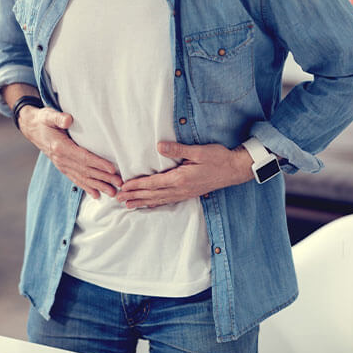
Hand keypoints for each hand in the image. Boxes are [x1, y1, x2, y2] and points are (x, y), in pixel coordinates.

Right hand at [18, 105, 122, 198]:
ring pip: (83, 178)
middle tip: (119, 184)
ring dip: (99, 186)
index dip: (99, 164)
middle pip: (86, 171)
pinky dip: (87, 188)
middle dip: (104, 178)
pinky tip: (97, 195)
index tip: (112, 169)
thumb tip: (68, 119)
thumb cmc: (44, 120)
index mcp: (60, 147)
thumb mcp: (48, 115)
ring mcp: (62, 166)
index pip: (83, 157)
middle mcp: (61, 160)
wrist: (31, 128)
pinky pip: (76, 180)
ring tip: (113, 193)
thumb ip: (58, 118)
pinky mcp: (63, 168)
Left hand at [116, 141, 254, 208]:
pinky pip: (168, 201)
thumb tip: (159, 147)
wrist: (234, 170)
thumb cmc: (218, 158)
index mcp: (180, 178)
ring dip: (142, 202)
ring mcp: (184, 193)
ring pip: (159, 200)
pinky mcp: (188, 194)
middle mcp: (180, 189)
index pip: (153, 183)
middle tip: (118, 199)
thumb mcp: (199, 151)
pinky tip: (150, 205)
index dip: (137, 186)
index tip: (123, 187)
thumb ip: (178, 150)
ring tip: (129, 206)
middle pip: (152, 195)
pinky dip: (156, 204)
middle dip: (134, 197)